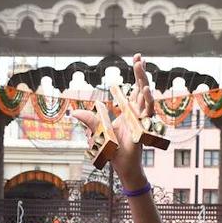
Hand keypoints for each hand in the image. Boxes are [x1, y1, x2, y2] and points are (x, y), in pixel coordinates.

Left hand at [69, 53, 153, 181]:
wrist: (122, 166)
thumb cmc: (113, 150)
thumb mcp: (98, 131)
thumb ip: (89, 120)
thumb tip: (73, 113)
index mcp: (129, 111)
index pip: (134, 88)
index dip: (136, 74)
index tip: (137, 59)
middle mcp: (137, 112)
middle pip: (141, 88)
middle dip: (140, 72)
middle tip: (140, 56)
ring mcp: (141, 119)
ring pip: (145, 96)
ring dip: (143, 80)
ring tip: (140, 65)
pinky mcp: (143, 127)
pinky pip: (147, 112)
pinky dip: (147, 100)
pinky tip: (146, 89)